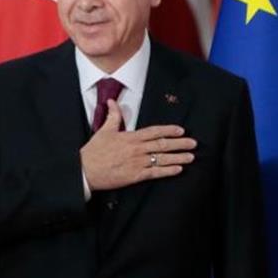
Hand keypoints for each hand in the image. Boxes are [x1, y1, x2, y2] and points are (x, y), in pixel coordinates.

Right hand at [79, 99, 196, 190]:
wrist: (84, 171)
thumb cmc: (94, 151)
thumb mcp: (104, 130)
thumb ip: (113, 116)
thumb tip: (113, 101)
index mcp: (130, 137)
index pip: (154, 132)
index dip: (169, 130)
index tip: (181, 130)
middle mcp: (136, 149)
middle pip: (162, 145)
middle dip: (180, 144)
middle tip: (193, 143)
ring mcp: (137, 163)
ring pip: (161, 159)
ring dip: (178, 158)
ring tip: (191, 157)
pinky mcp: (135, 176)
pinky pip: (155, 173)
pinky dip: (167, 171)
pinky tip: (178, 170)